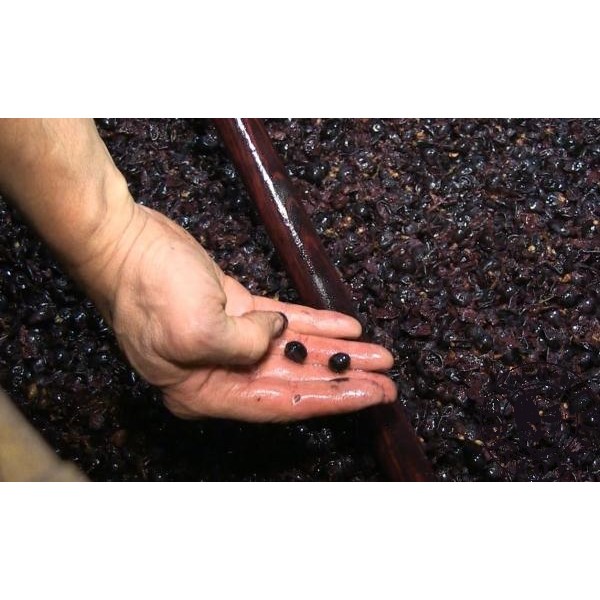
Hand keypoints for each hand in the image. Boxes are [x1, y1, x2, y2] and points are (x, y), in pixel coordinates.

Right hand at [99, 204, 396, 421]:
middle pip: (295, 380)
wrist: (122, 241)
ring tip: (376, 354)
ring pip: (294, 350)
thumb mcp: (195, 329)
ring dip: (336, 351)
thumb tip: (277, 337)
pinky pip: (285, 320)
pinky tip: (346, 325)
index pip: (281, 404)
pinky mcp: (236, 309)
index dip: (330, 401)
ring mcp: (229, 339)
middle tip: (385, 381)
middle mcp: (220, 372)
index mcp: (205, 392)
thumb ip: (245, 346)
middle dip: (342, 379)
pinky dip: (316, 322)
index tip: (369, 397)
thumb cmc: (145, 289)